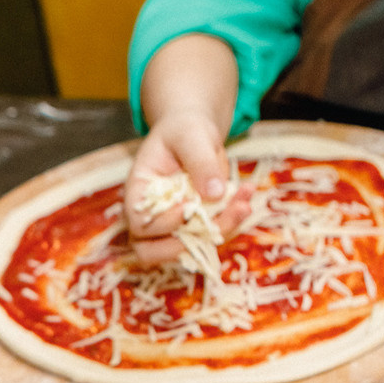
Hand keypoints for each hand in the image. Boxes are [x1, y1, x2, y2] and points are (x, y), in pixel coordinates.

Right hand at [125, 111, 250, 264]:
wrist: (195, 135)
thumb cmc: (184, 131)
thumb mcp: (191, 136)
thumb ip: (200, 161)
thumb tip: (215, 193)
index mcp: (138, 193)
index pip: (140, 224)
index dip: (164, 223)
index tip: (190, 208)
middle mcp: (150, 217)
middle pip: (153, 251)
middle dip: (190, 242)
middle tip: (221, 221)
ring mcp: (171, 227)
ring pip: (187, 248)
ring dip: (220, 231)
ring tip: (244, 204)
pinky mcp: (195, 227)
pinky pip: (210, 237)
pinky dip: (231, 223)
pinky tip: (246, 200)